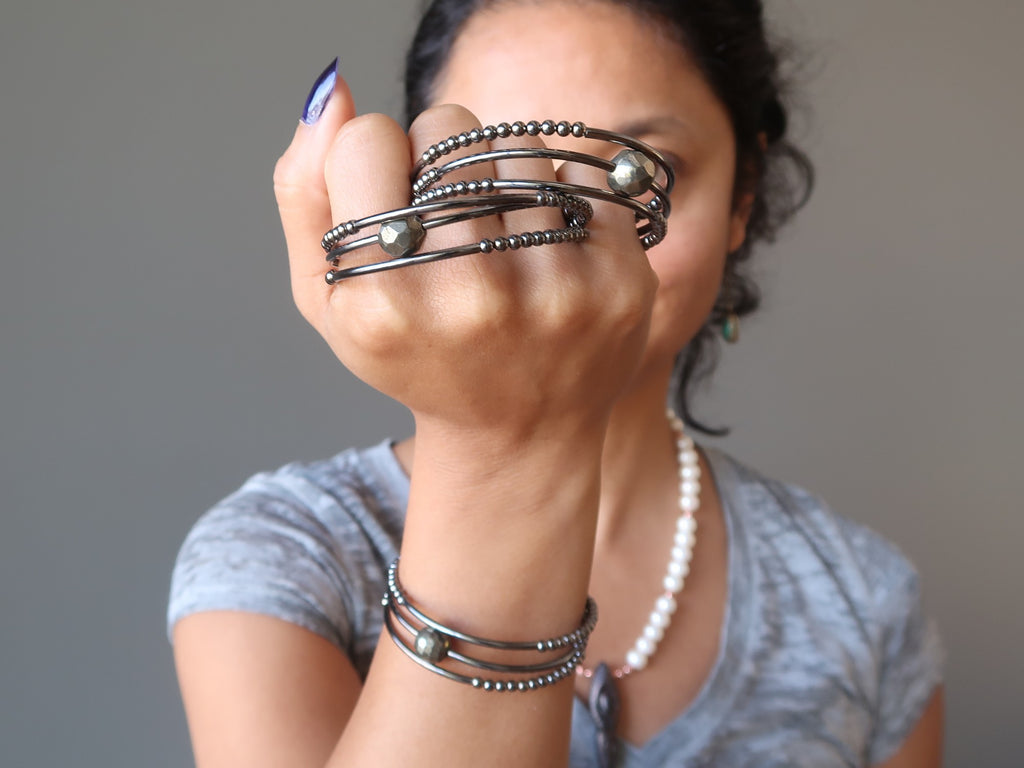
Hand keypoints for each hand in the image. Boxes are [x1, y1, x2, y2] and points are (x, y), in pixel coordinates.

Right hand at [273, 71, 658, 440]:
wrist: (519, 433)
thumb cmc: (413, 354)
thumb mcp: (327, 298)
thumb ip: (304, 193)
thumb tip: (335, 90)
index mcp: (383, 300)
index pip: (369, 139)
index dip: (377, 161)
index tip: (392, 202)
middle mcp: (470, 296)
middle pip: (448, 131)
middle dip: (441, 161)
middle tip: (450, 222)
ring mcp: (554, 290)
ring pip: (518, 144)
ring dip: (503, 175)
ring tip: (500, 239)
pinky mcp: (618, 282)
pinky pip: (584, 178)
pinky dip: (561, 202)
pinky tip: (549, 256)